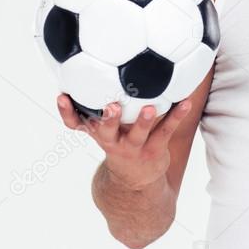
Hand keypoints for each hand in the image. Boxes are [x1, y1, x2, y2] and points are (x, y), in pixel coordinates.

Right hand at [56, 93, 192, 189]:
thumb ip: (94, 106)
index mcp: (97, 132)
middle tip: (111, 106)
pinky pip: (166, 131)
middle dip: (108, 118)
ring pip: (138, 134)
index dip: (66, 111)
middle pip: (106, 131)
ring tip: (150, 108)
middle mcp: (112, 140)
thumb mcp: (101, 129)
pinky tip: (186, 102)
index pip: (75, 123)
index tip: (62, 96)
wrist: (135, 181)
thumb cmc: (117, 142)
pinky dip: (177, 115)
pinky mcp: (154, 149)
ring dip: (144, 121)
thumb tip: (88, 67)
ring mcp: (134, 147)